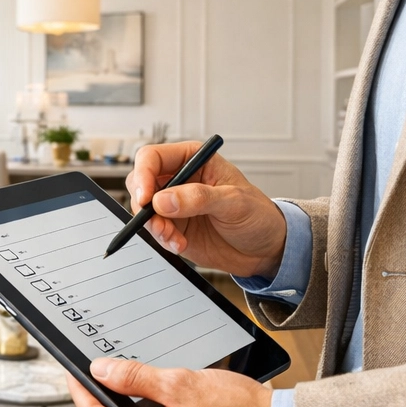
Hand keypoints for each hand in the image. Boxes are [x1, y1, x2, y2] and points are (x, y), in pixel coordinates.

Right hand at [127, 141, 286, 279]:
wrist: (265, 248)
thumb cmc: (257, 215)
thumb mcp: (234, 201)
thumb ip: (199, 198)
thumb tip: (165, 200)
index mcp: (193, 160)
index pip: (153, 157)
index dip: (144, 175)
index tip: (147, 197)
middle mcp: (179, 179)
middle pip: (140, 182)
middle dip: (144, 204)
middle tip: (157, 221)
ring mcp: (174, 205)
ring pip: (143, 209)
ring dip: (154, 226)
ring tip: (174, 237)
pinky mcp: (173, 227)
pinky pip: (153, 231)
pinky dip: (162, 240)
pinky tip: (181, 244)